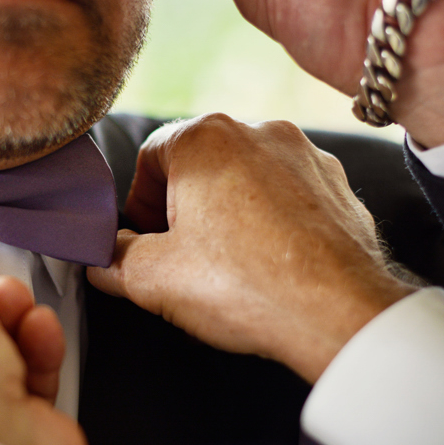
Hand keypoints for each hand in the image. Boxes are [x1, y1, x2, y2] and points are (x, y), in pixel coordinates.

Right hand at [87, 114, 416, 382]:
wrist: (339, 313)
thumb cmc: (247, 287)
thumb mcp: (151, 279)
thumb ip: (113, 259)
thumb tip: (104, 257)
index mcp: (204, 139)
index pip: (149, 156)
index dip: (139, 202)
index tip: (144, 239)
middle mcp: (257, 131)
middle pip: (200, 162)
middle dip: (185, 206)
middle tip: (183, 256)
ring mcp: (305, 155)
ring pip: (247, 176)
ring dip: (230, 211)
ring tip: (230, 265)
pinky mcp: (338, 184)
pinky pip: (289, 194)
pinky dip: (273, 220)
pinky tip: (270, 263)